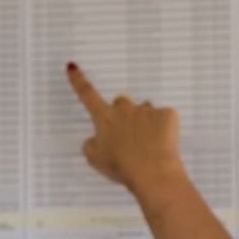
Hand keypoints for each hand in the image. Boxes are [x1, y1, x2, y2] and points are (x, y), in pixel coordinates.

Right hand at [66, 63, 186, 191]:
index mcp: (104, 118)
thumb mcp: (95, 160)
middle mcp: (124, 109)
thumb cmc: (121, 168)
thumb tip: (95, 138)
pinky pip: (163, 118)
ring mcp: (147, 110)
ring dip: (144, 123)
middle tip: (128, 136)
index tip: (72, 66)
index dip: (78, 80)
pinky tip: (161, 144)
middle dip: (123, 115)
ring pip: (144, 112)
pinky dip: (163, 129)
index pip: (87, 94)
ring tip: (147, 146)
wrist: (153, 173)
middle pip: (121, 103)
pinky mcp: (166, 114)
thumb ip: (91, 144)